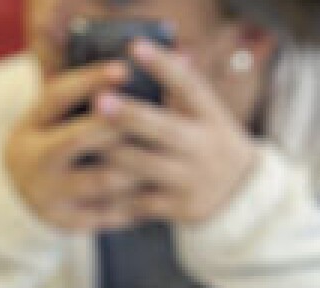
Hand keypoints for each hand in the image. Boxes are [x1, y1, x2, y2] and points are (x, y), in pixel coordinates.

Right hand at [5, 62, 145, 231]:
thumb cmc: (53, 143)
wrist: (18, 198)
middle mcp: (34, 158)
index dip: (90, 81)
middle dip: (118, 125)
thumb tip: (142, 61)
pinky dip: (136, 200)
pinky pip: (108, 212)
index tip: (124, 67)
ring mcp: (48, 193)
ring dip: (136, 166)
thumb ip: (87, 95)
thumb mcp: (54, 118)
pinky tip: (159, 190)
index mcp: (30, 124)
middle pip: (78, 139)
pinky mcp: (65, 221)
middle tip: (154, 115)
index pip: (57, 96)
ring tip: (165, 154)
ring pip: (100, 179)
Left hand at [97, 39, 258, 225]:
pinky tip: (88, 182)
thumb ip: (185, 88)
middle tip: (99, 100)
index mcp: (210, 117)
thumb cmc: (209, 141)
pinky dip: (114, 192)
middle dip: (130, 116)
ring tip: (81, 139)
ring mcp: (190, 179)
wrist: (238, 193)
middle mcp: (202, 147)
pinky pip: (139, 200)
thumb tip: (171, 50)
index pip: (189, 87)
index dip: (163, 67)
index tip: (136, 47)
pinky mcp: (176, 207)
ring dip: (112, 153)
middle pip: (164, 129)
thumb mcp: (208, 114)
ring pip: (145, 166)